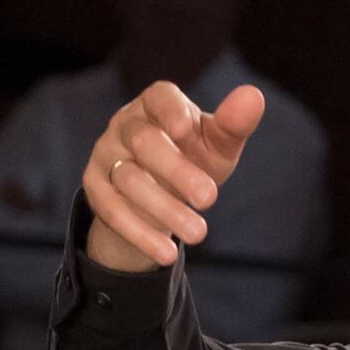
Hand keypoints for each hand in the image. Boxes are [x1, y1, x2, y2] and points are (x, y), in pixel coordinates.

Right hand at [82, 79, 267, 268]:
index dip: (170, 111)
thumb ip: (233, 125)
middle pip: (145, 142)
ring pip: (129, 179)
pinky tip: (167, 253)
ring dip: (165, 209)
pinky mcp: (95, 189)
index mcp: (156, 105)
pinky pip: (113, 210)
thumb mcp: (216, 146)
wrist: (157, 194)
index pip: (160, 98)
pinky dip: (141, 234)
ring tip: (199, 233)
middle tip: (210, 198)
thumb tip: (253, 96)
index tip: (186, 129)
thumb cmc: (193, 158)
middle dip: (177, 170)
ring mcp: (106, 155)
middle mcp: (126, 125)